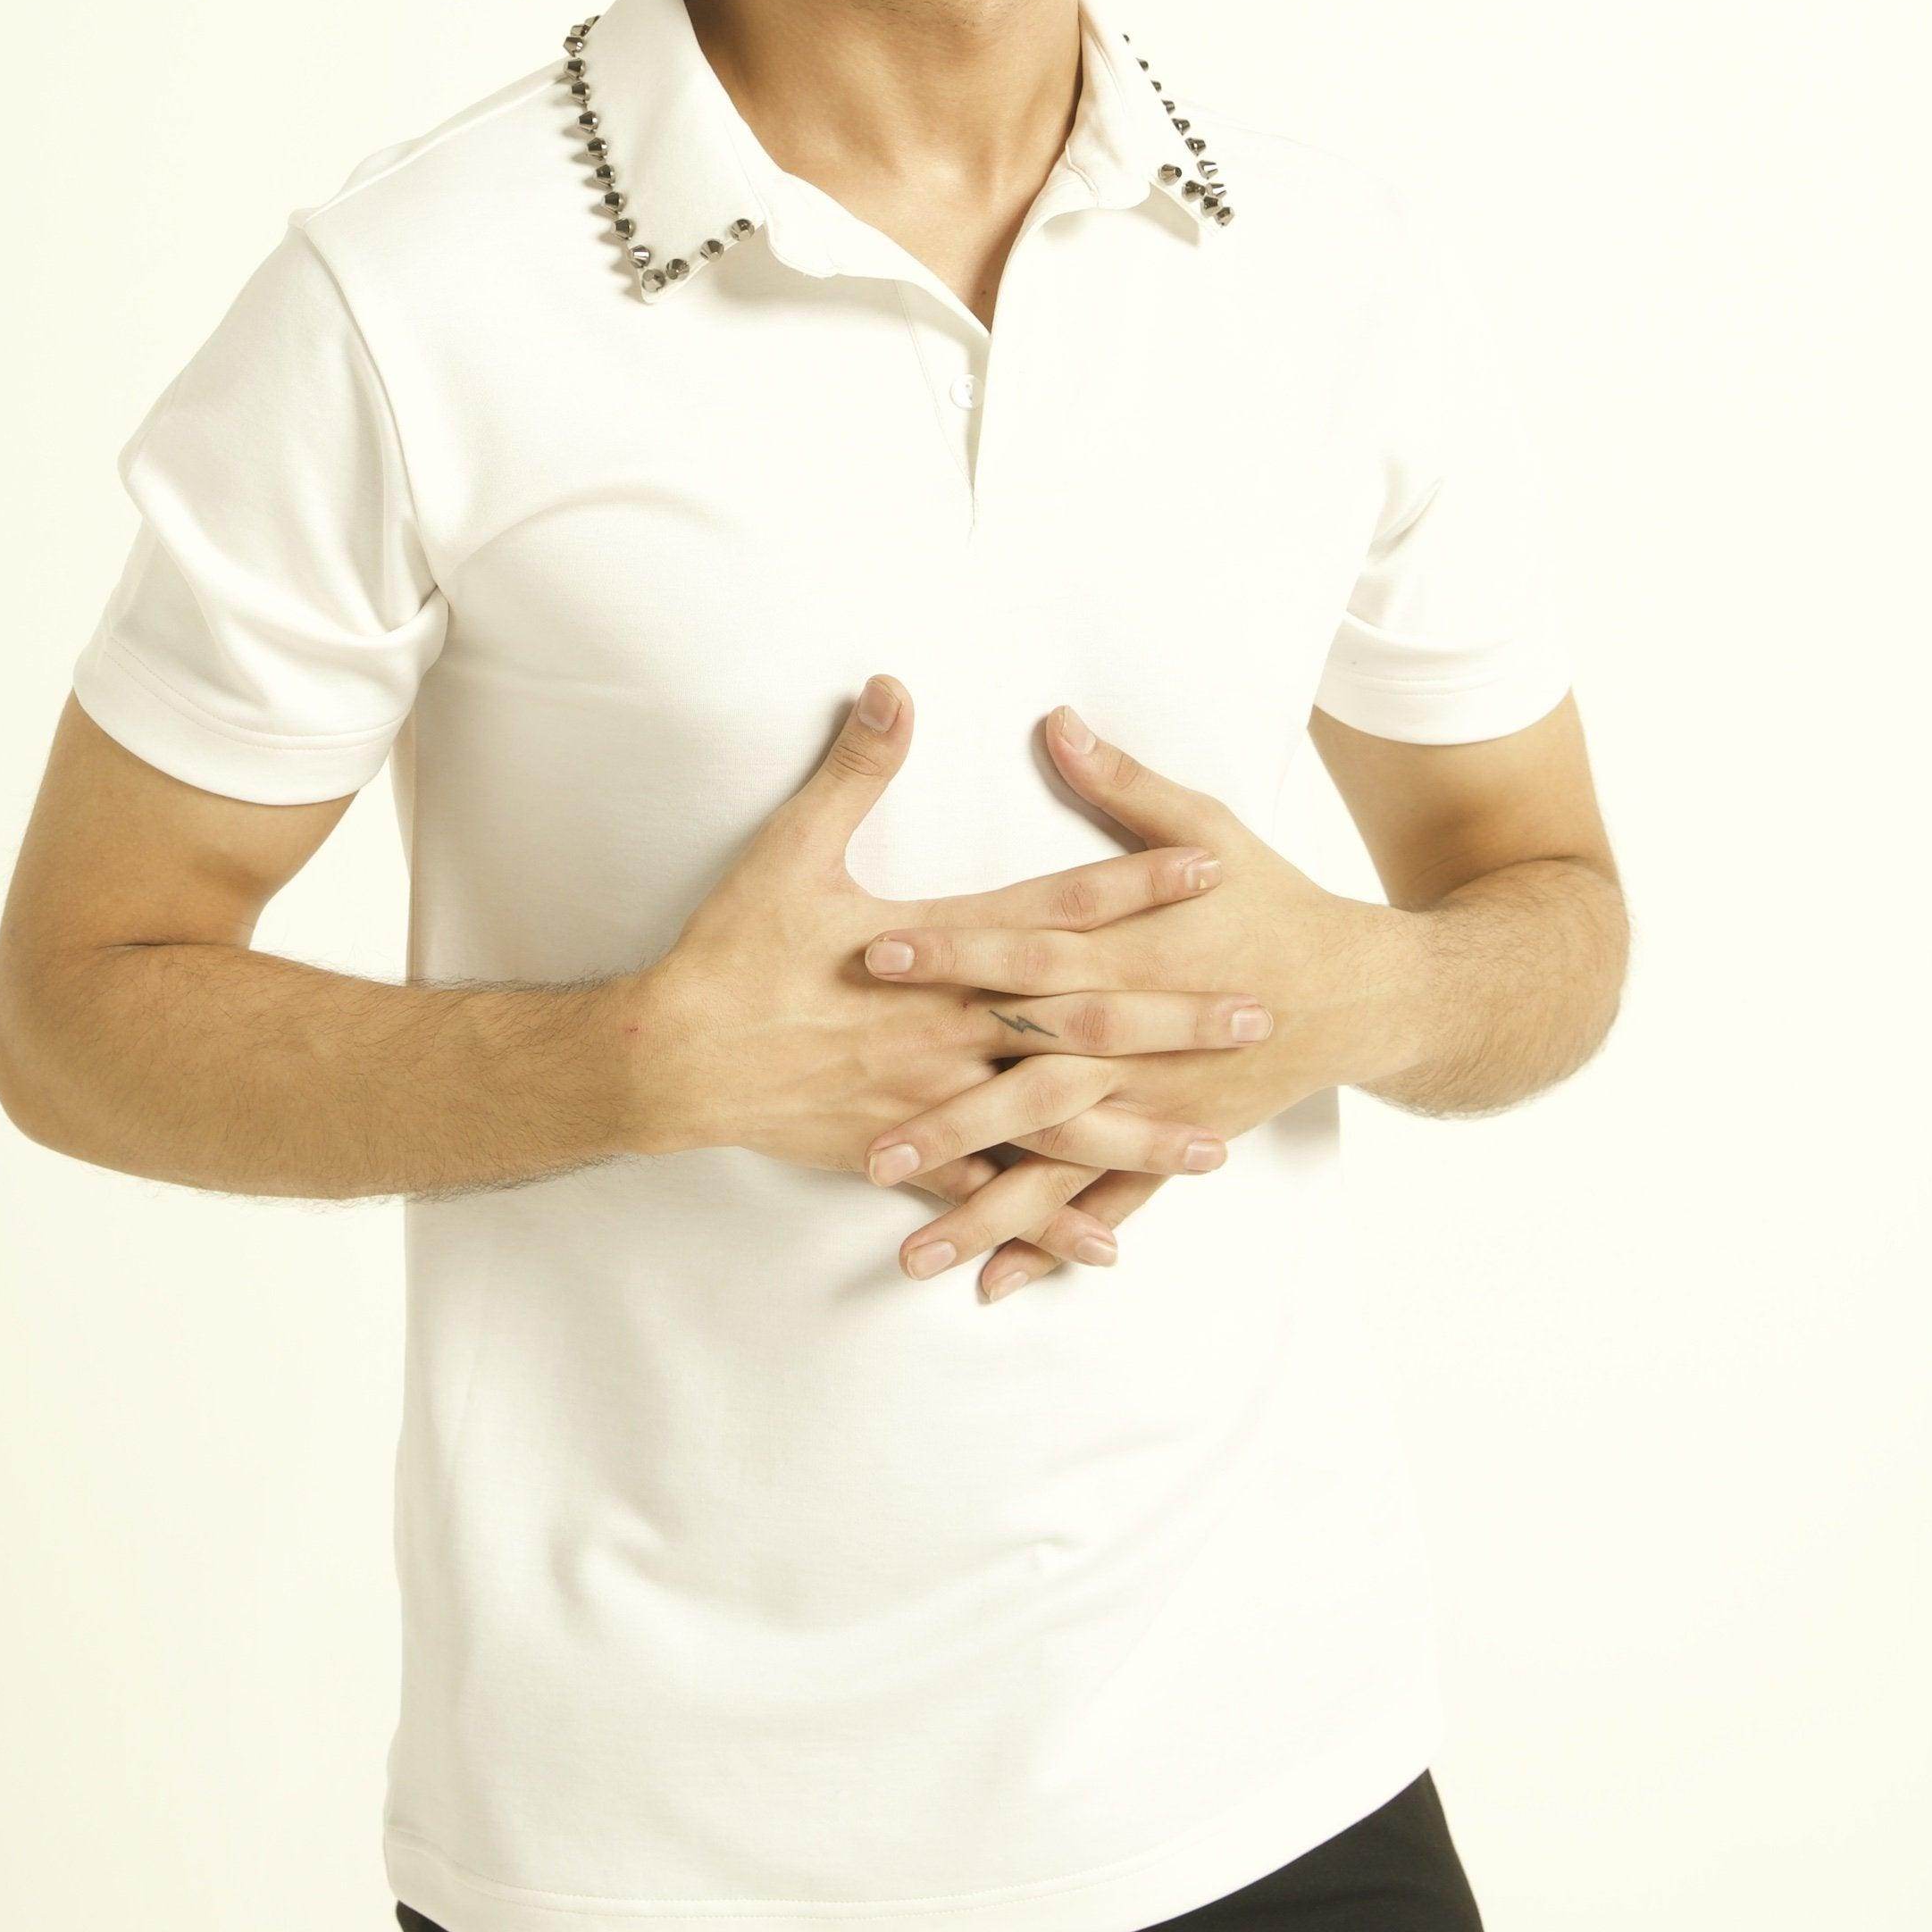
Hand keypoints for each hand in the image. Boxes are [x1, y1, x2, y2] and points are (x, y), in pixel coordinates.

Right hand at [621, 676, 1252, 1192]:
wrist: (674, 1058)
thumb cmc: (732, 951)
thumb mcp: (792, 848)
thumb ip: (856, 768)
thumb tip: (893, 687)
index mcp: (938, 951)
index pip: (1059, 911)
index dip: (1136, 886)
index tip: (1207, 869)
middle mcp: (951, 1030)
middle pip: (1085, 1025)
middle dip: (1175, 1021)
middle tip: (1258, 1017)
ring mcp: (936, 1100)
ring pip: (1058, 1125)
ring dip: (1140, 1136)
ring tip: (1217, 1147)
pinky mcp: (906, 1154)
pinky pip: (994, 1196)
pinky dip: (1051, 1224)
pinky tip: (1109, 1244)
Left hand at [851, 703, 1366, 1287]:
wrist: (1364, 990)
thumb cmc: (1275, 899)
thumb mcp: (1207, 824)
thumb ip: (1124, 784)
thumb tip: (1057, 721)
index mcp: (1130, 952)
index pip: (1023, 951)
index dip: (950, 952)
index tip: (872, 955)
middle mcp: (1135, 1038)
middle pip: (1028, 1078)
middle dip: (949, 1116)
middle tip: (867, 1147)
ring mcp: (1153, 1101)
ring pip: (1055, 1162)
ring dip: (985, 1208)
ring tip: (910, 1251)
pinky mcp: (1172, 1140)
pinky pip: (1102, 1200)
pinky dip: (1054, 1242)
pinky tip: (994, 1284)